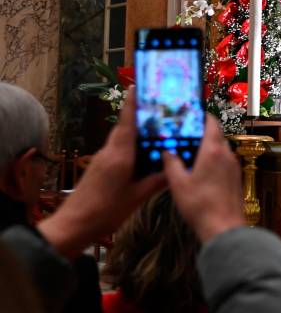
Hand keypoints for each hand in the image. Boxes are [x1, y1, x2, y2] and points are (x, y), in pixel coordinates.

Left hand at [38, 88, 165, 257]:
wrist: (73, 226)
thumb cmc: (105, 212)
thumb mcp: (136, 197)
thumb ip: (156, 181)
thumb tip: (175, 169)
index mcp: (120, 156)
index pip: (127, 123)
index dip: (132, 104)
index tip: (138, 86)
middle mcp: (109, 152)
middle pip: (125, 127)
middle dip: (140, 116)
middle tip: (160, 109)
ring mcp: (102, 160)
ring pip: (121, 139)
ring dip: (136, 132)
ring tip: (157, 130)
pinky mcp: (100, 168)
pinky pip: (118, 150)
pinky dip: (131, 146)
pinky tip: (144, 154)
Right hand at [163, 115, 244, 242]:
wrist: (224, 227)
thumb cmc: (199, 204)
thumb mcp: (178, 183)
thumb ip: (171, 163)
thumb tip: (167, 150)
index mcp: (213, 150)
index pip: (212, 123)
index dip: (202, 116)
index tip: (190, 115)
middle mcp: (227, 154)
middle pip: (217, 135)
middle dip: (202, 133)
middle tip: (185, 135)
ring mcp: (234, 166)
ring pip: (221, 149)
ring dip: (208, 148)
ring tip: (190, 153)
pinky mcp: (236, 178)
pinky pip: (225, 162)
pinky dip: (214, 160)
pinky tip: (201, 170)